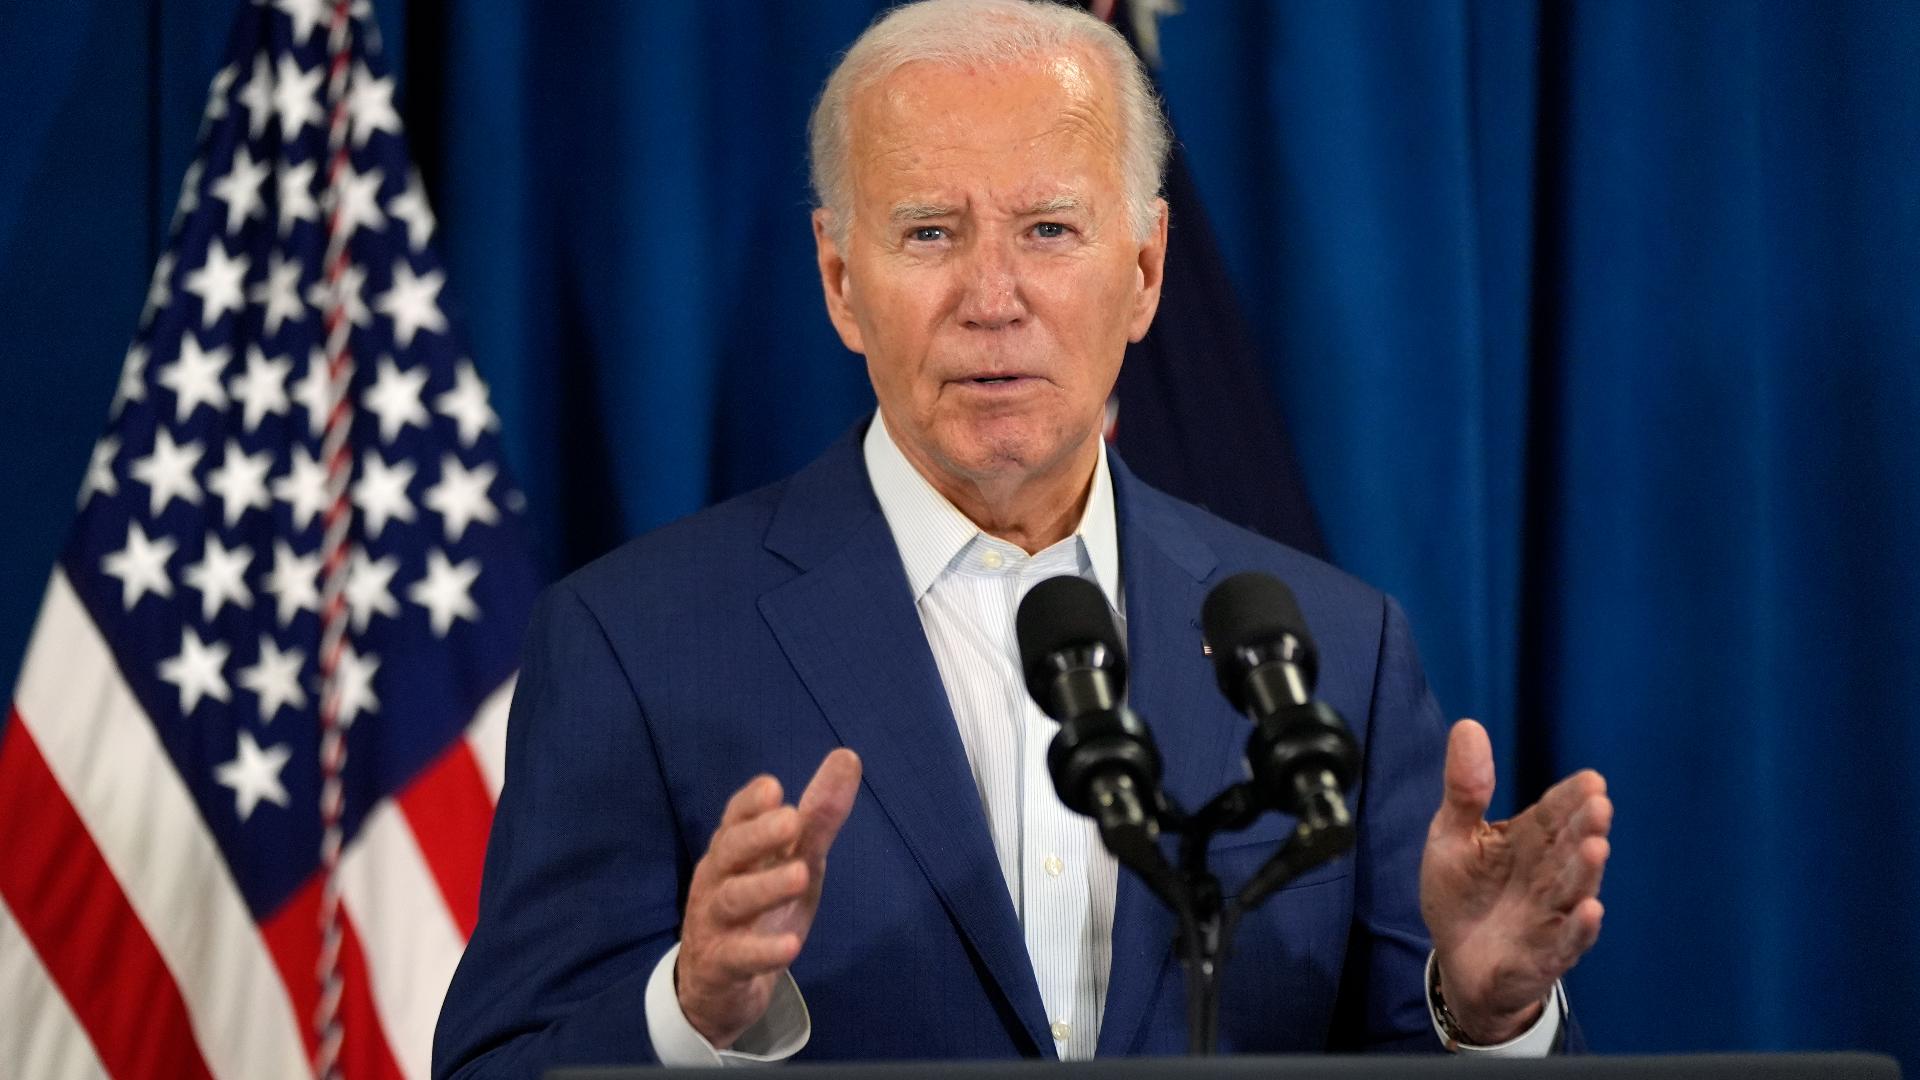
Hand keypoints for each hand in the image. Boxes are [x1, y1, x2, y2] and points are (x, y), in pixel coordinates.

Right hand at [676, 749, 860, 1048]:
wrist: (717, 984)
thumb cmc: (760, 907)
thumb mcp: (794, 859)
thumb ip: (819, 815)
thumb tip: (849, 756)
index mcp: (733, 850)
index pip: (735, 818)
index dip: (750, 803)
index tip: (774, 787)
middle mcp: (718, 879)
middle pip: (729, 851)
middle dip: (758, 834)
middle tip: (792, 819)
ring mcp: (714, 922)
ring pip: (733, 899)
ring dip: (765, 886)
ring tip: (801, 874)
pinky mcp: (721, 965)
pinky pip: (738, 957)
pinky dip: (763, 952)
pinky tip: (791, 946)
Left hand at [1420, 720, 1609, 1043]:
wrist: (1457, 960)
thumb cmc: (1463, 892)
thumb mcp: (1453, 835)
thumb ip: (1465, 789)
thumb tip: (1468, 725)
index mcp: (1529, 841)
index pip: (1553, 814)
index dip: (1571, 799)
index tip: (1591, 781)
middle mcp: (1548, 874)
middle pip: (1569, 848)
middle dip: (1585, 827)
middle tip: (1600, 805)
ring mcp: (1550, 914)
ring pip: (1572, 890)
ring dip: (1585, 871)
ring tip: (1596, 847)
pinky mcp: (1545, 954)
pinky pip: (1566, 941)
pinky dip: (1579, 928)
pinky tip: (1591, 910)